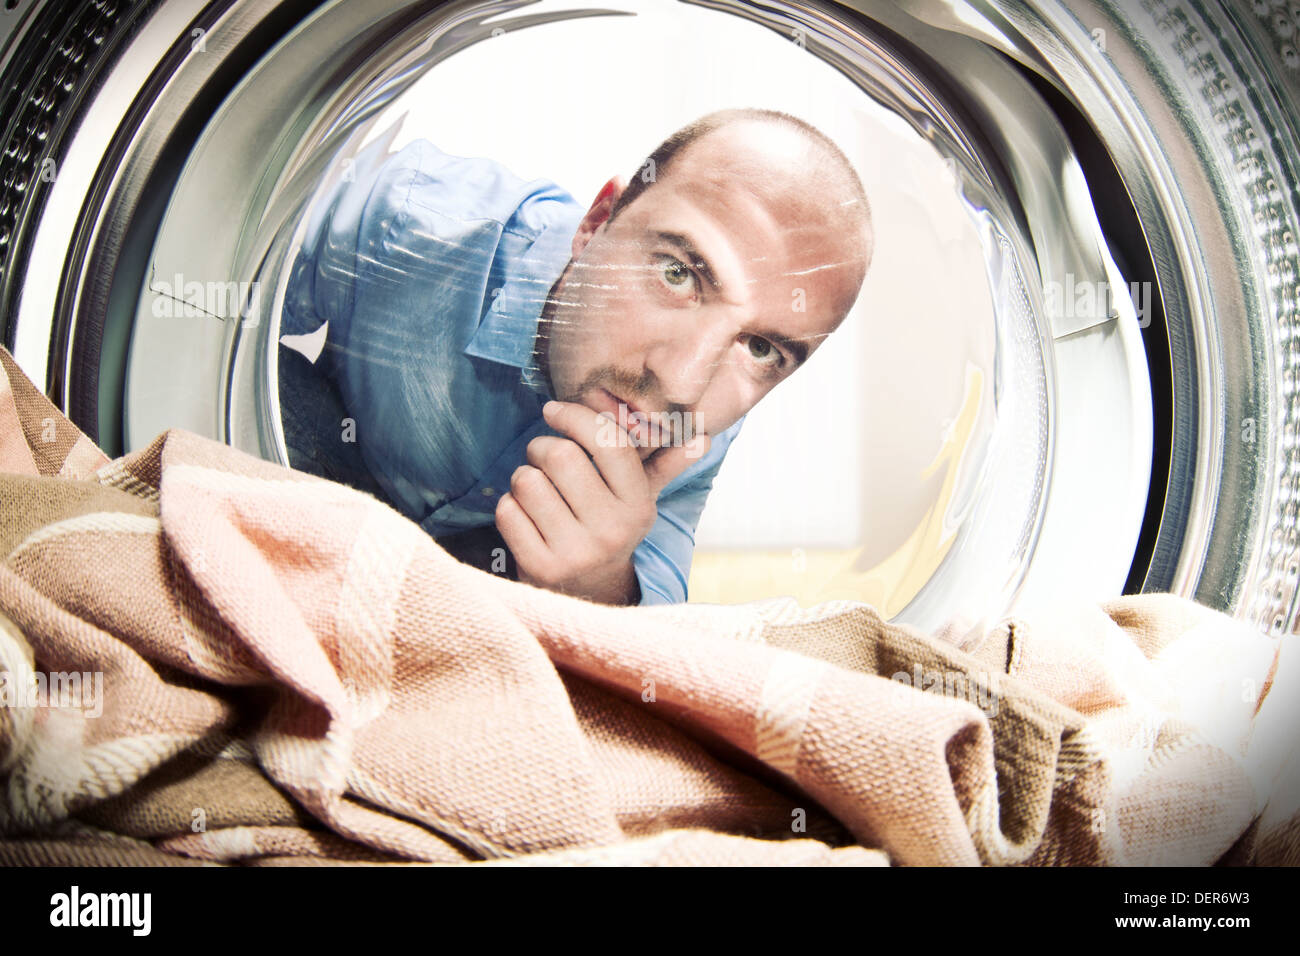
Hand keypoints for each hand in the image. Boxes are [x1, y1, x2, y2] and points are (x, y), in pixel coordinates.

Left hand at [494, 400, 708, 603]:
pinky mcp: (539, 567)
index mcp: (638, 506)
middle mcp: (611, 530)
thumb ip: (665, 465)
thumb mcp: (638, 499)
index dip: (576, 416)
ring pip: (527, 480)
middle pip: (559, 455)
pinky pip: (507, 510)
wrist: (588, 593)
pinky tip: (526, 516)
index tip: (554, 411)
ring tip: (537, 489)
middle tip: (543, 456)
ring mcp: (575, 552)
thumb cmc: (609, 528)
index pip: (608, 441)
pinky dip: (510, 505)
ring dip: (524, 476)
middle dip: (541, 447)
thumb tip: (703, 438)